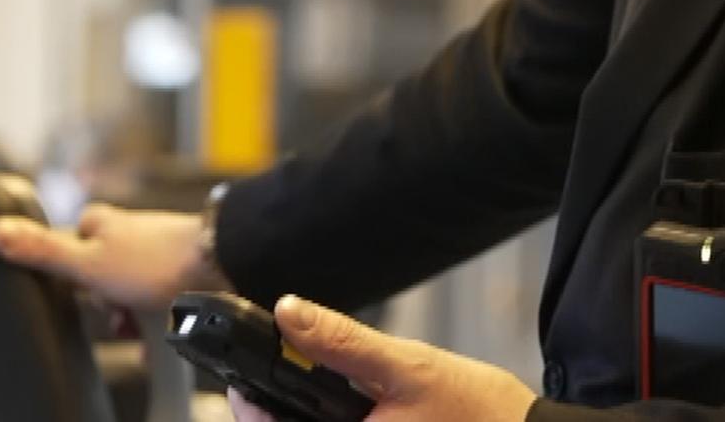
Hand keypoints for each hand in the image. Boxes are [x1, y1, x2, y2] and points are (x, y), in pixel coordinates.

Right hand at [0, 203, 226, 311]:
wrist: (221, 264)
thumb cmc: (156, 261)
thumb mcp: (87, 262)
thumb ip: (42, 250)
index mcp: (99, 223)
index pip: (67, 248)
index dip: (71, 279)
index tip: (80, 293)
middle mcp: (125, 233)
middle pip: (98, 277)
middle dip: (105, 304)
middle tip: (117, 313)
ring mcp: (152, 251)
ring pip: (127, 293)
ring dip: (130, 317)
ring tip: (140, 327)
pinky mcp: (176, 270)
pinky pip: (155, 303)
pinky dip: (154, 323)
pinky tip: (157, 338)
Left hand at [227, 295, 535, 421]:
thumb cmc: (482, 414)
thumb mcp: (409, 367)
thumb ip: (344, 342)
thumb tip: (289, 312)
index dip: (250, 407)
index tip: (242, 378)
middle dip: (280, 413)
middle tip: (278, 380)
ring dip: (306, 419)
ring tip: (312, 394)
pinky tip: (347, 412)